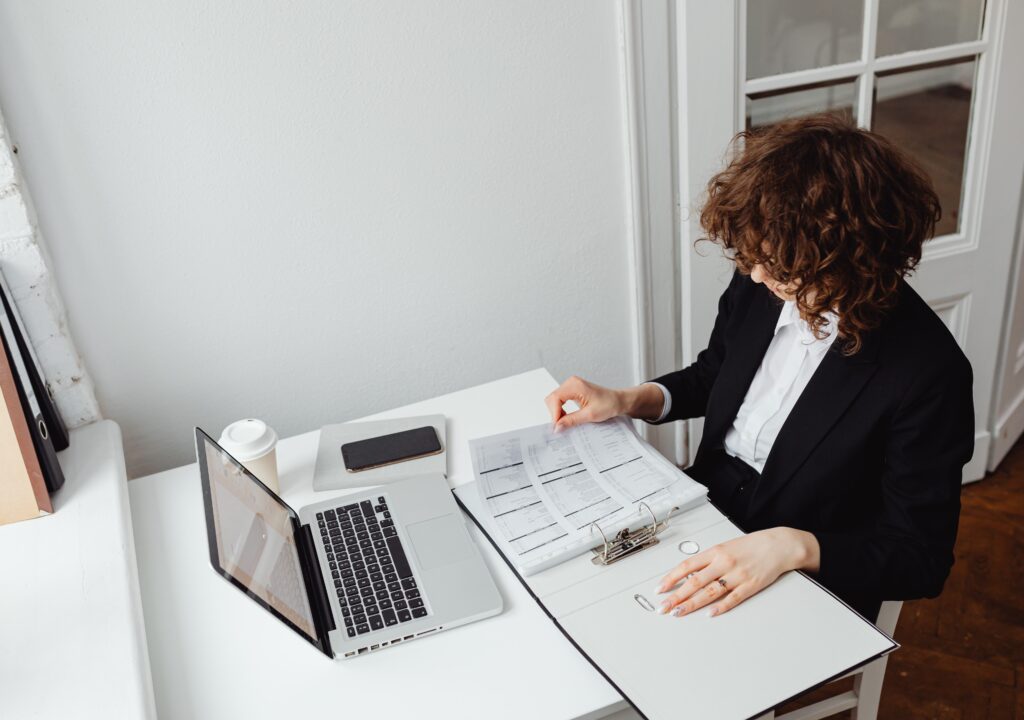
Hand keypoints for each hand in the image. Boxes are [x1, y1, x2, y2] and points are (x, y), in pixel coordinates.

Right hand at [545, 376, 663, 430]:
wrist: (619, 401)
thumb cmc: (609, 404)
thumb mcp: (590, 415)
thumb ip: (571, 420)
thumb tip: (557, 427)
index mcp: (575, 385)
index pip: (555, 399)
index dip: (554, 414)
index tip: (557, 427)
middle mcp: (571, 383)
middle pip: (552, 399)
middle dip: (554, 413)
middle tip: (560, 427)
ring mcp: (571, 386)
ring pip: (554, 400)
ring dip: (557, 412)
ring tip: (565, 423)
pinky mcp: (572, 391)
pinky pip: (560, 400)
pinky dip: (561, 410)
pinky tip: (567, 417)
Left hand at [653, 527, 819, 616]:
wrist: (778, 545)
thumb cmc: (751, 546)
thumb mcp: (725, 547)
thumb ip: (707, 561)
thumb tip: (687, 574)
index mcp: (715, 552)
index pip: (687, 566)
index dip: (671, 578)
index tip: (659, 589)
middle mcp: (724, 563)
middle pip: (695, 582)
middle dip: (676, 596)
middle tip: (663, 607)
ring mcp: (737, 575)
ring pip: (710, 592)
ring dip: (692, 604)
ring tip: (679, 613)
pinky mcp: (751, 585)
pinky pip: (733, 598)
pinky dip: (720, 607)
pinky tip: (709, 613)